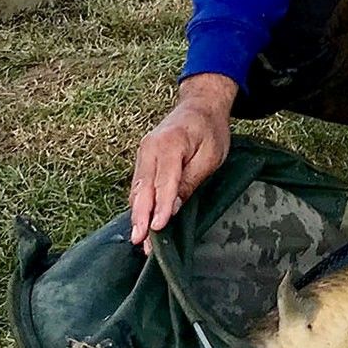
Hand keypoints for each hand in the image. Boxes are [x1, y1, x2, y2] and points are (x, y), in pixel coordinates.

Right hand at [128, 73, 234, 251]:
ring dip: (137, 214)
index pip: (164, 181)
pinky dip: (139, 203)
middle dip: (141, 217)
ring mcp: (143, 153)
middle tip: (139, 242)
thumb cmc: (210, 131)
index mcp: (170, 144)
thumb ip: (191, 180)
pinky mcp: (143, 159)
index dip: (161, 206)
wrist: (200, 106)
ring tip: (139, 239)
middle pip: (143, 188)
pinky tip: (140, 222)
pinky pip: (139, 184)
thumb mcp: (210, 155)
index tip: (157, 227)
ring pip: (137, 189)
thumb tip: (174, 208)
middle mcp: (150, 148)